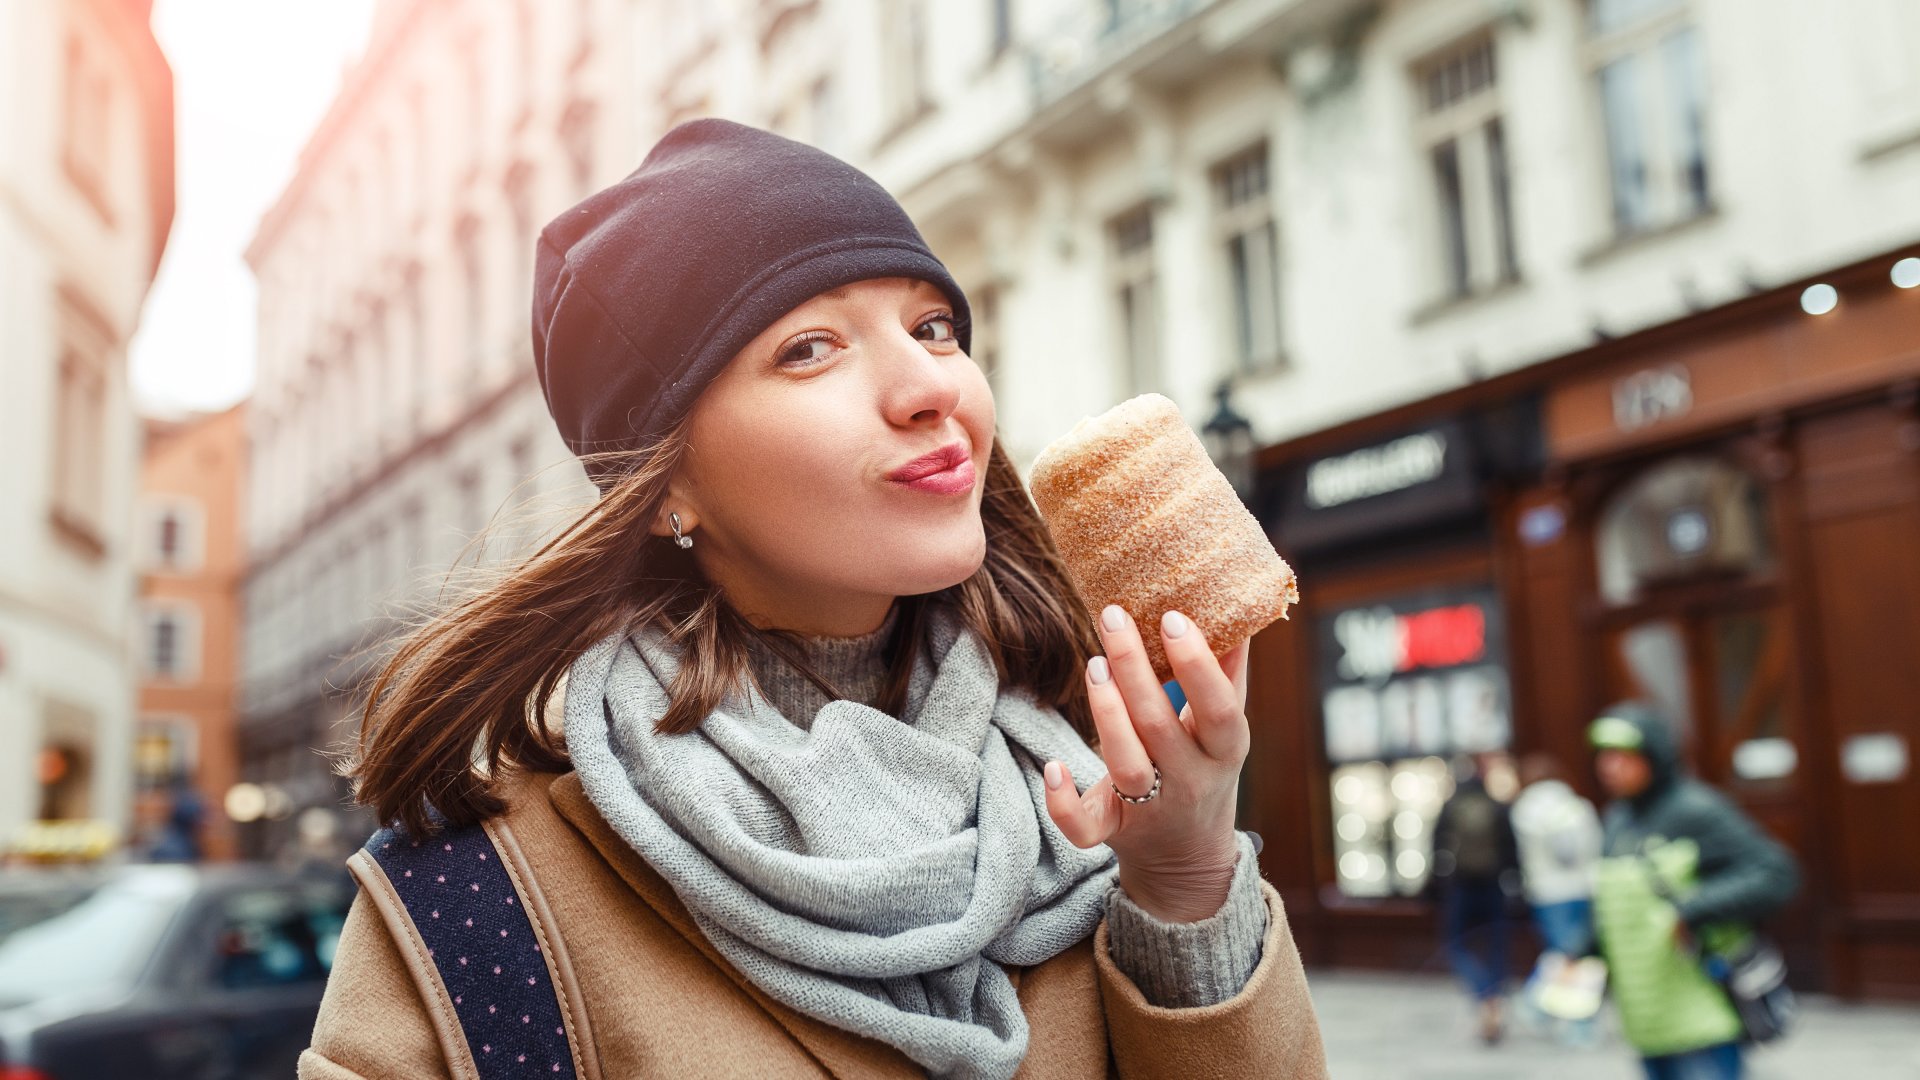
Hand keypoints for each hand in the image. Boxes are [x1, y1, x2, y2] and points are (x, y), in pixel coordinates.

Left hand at [1042, 605, 1250, 922]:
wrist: (1188, 855)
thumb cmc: (1203, 769)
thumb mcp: (1224, 729)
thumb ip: (1229, 674)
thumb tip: (1236, 613)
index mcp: (1224, 751)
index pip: (1219, 709)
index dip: (1197, 666)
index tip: (1171, 618)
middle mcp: (1189, 781)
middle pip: (1159, 726)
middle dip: (1134, 669)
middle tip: (1112, 617)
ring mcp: (1150, 810)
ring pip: (1127, 766)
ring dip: (1106, 714)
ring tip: (1095, 664)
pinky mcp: (1112, 831)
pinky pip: (1086, 828)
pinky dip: (1064, 803)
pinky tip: (1054, 767)